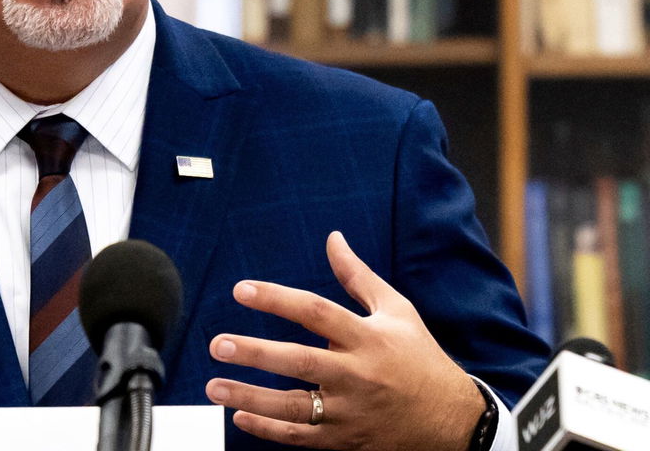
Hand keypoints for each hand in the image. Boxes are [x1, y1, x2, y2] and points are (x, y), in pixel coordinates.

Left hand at [205, 231, 483, 450]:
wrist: (454, 423)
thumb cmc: (420, 359)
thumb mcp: (397, 311)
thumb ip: (357, 276)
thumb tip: (332, 238)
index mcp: (368, 338)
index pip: (316, 312)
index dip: (277, 298)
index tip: (241, 289)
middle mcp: (357, 375)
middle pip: (300, 362)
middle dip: (255, 353)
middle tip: (218, 344)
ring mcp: (350, 411)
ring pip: (294, 406)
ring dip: (250, 396)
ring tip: (214, 386)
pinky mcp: (347, 440)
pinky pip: (302, 437)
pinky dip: (269, 429)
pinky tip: (240, 417)